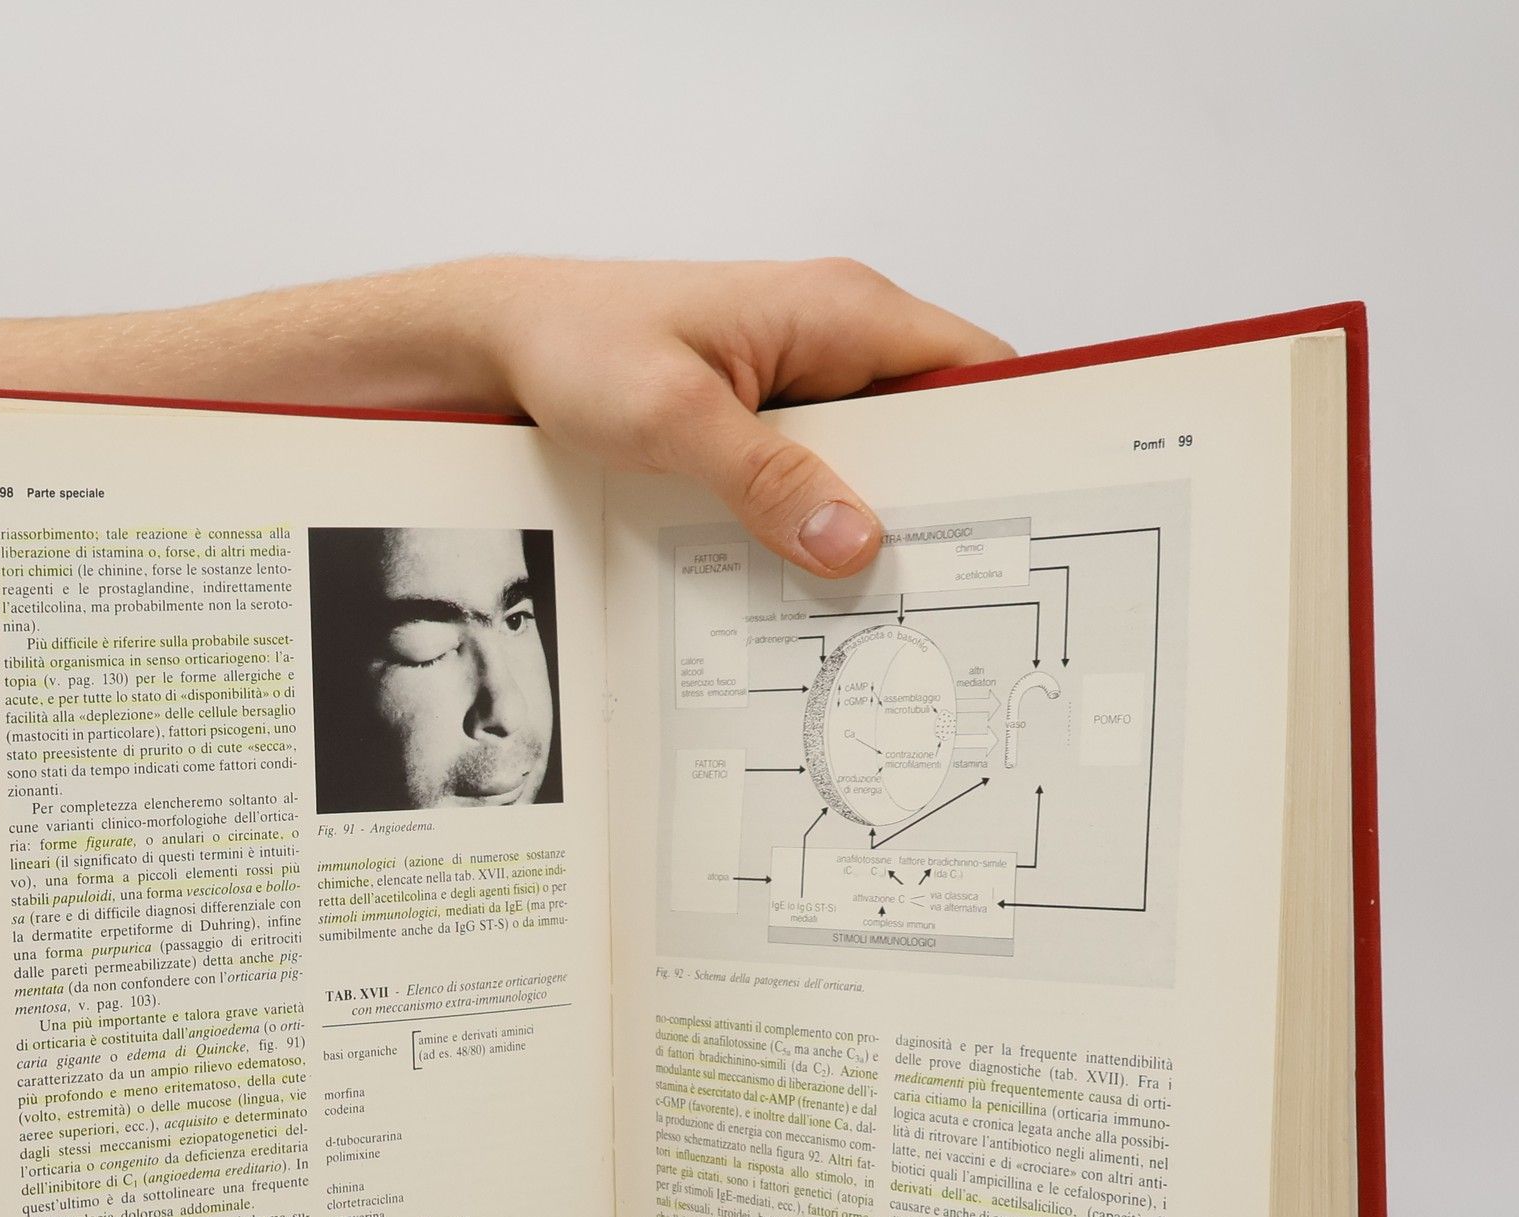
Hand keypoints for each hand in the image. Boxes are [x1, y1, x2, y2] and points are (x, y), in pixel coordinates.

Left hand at [471, 257, 1013, 577]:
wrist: (501, 343)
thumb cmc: (578, 346)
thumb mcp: (673, 418)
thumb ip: (766, 477)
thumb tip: (852, 540)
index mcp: (839, 312)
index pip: (972, 370)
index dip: (1006, 443)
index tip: (1018, 521)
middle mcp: (833, 341)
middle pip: (932, 429)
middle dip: (940, 505)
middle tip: (944, 592)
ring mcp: (800, 383)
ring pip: (874, 462)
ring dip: (871, 523)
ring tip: (881, 602)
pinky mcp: (764, 421)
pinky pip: (819, 475)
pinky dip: (818, 522)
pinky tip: (810, 579)